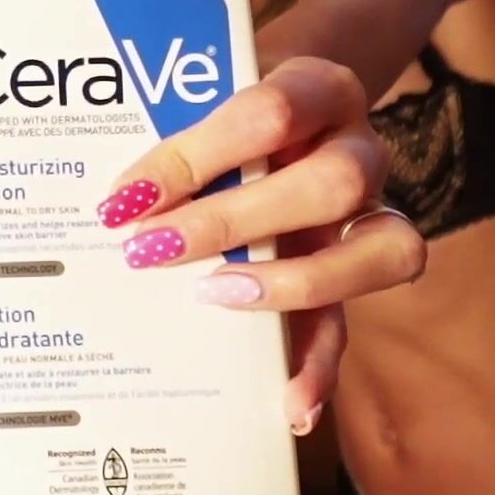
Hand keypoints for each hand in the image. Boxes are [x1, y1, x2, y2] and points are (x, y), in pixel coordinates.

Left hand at [97, 57, 425, 433]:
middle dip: (233, 221)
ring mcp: (369, 212)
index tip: (127, 198)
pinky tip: (289, 405)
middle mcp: (359, 149)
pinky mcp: (356, 270)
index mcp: (319, 89)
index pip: (268, 113)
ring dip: (292, 283)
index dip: (196, 157)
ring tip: (216, 297)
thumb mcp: (205, 98)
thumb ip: (172, 138)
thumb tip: (117, 208)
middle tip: (152, 249)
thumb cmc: (232, 110)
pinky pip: (355, 319)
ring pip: (377, 251)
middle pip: (330, 183)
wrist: (294, 107)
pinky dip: (320, 365)